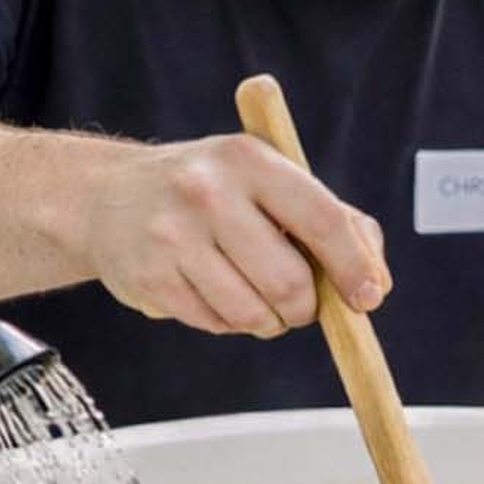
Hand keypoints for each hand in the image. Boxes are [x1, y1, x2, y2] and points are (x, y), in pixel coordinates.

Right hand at [81, 134, 388, 335]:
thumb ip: (337, 222)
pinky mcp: (149, 277)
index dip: (353, 267)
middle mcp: (208, 192)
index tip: (368, 298)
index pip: (322, 219)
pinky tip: (213, 291)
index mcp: (250, 160)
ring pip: (251, 313)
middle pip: (288, 282)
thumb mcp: (270, 180)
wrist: (108, 197)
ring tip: (255, 296)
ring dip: (268, 320)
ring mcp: (172, 236)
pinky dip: (229, 321)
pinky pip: (215, 324)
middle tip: (300, 304)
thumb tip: (375, 283)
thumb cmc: (214, 191)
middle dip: (306, 307)